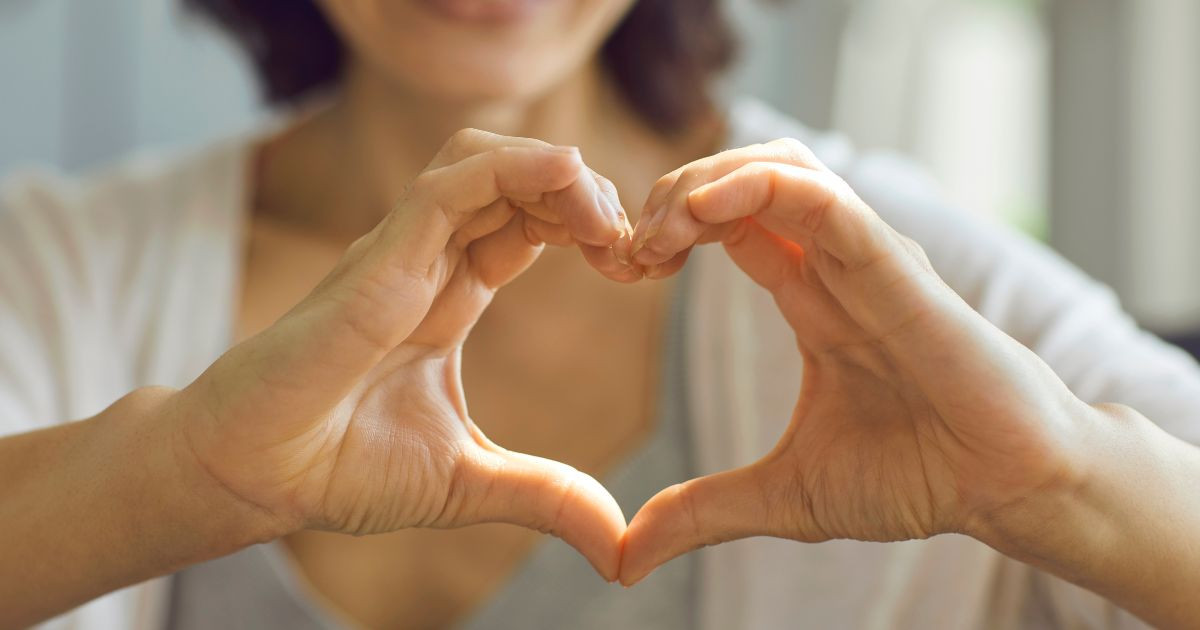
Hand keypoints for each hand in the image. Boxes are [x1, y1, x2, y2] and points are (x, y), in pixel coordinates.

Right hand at [173, 129, 635, 578]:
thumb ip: (547, 496)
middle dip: (587, 195)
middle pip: (519, 181)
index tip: (639, 267)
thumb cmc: (338, 468)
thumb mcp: (470, 483)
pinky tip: (567, 178)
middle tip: (636, 246)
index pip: (531, 224)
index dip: (589, 228)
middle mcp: (429, 262)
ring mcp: (402, 253)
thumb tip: (620, 546)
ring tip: (606, 220)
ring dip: (557, 172)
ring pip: (485, 161)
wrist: (252, 477)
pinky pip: (449, 185)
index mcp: (451, 296)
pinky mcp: (378, 260)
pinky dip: (513, 168)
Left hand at [619, 139, 1091, 583]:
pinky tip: (702, 210)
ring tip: (659, 229)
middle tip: (627, 247)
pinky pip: (824, 201)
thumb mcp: (783, 495)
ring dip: (704, 180)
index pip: (727, 223)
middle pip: (743, 178)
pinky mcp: (896, 268)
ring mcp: (865, 259)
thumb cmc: (917, 477)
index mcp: (810, 298)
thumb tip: (624, 560)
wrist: (1005, 491)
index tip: (621, 268)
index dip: (666, 230)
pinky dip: (758, 188)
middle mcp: (834, 266)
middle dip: (672, 193)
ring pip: (780, 167)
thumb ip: (701, 512)